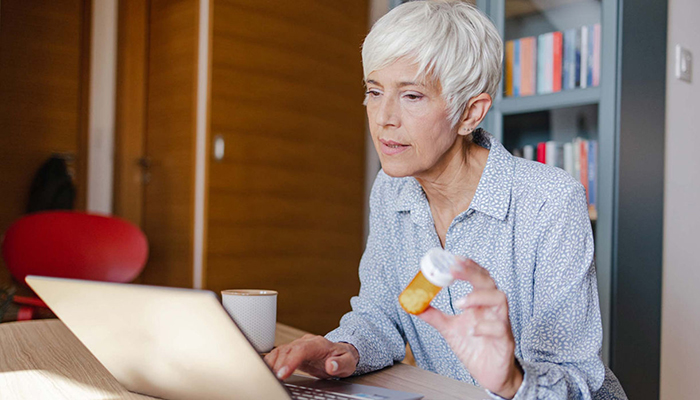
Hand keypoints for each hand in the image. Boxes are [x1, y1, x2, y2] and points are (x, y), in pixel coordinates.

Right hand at [264, 334, 358, 379]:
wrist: (340, 353)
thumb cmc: (343, 358)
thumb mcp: (348, 362)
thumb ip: (340, 364)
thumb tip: (331, 365)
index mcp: (318, 344)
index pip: (301, 349)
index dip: (290, 360)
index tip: (283, 373)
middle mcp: (306, 342)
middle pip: (287, 349)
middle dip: (277, 364)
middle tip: (272, 378)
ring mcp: (298, 345)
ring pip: (280, 350)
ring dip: (271, 362)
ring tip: (266, 375)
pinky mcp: (292, 351)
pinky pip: (278, 354)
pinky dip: (270, 361)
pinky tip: (266, 369)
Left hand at [418, 258, 522, 398]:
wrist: (489, 374)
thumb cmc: (474, 347)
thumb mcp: (449, 329)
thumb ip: (434, 316)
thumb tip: (414, 305)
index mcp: (480, 304)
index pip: (479, 277)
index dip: (469, 266)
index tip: (453, 259)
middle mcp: (492, 310)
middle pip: (489, 282)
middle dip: (472, 273)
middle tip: (454, 270)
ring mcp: (501, 323)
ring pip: (500, 299)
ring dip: (479, 297)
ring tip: (460, 303)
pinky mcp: (505, 341)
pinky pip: (500, 328)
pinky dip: (485, 327)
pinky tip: (472, 331)